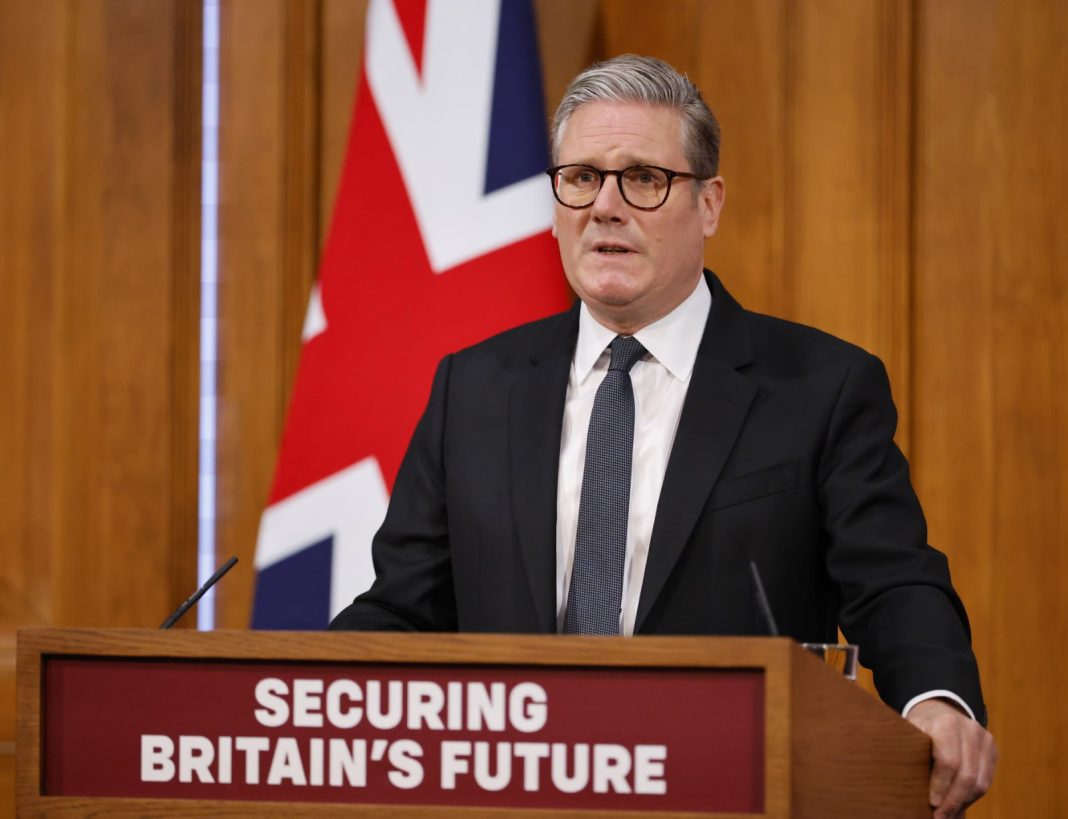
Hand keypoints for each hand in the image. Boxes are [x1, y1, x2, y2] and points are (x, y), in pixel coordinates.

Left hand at [905, 698, 996, 817]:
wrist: (939, 709)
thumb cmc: (919, 727)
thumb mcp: (910, 734)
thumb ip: (912, 756)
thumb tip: (909, 793)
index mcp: (945, 724)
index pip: (948, 761)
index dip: (940, 786)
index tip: (931, 804)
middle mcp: (969, 729)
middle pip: (967, 775)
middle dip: (953, 801)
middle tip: (939, 817)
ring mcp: (984, 739)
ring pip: (980, 782)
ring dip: (963, 802)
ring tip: (948, 814)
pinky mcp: (992, 749)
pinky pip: (986, 780)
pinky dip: (972, 797)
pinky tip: (959, 805)